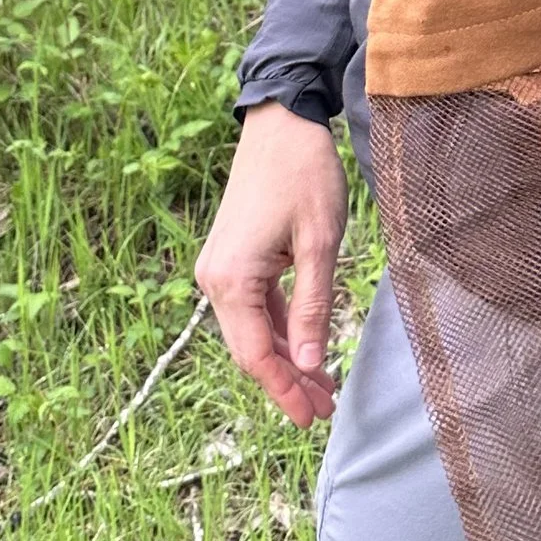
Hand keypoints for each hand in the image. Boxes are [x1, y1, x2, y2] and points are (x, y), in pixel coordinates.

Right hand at [195, 102, 348, 426]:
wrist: (281, 123)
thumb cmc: (304, 175)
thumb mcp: (319, 244)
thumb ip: (313, 307)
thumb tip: (312, 364)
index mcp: (231, 280)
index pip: (257, 355)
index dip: (285, 390)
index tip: (314, 417)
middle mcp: (214, 280)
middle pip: (250, 349)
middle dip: (287, 381)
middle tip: (326, 410)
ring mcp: (220, 269)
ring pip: (253, 331)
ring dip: (287, 358)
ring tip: (324, 387)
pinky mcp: (232, 259)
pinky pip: (254, 307)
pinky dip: (281, 330)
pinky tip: (308, 347)